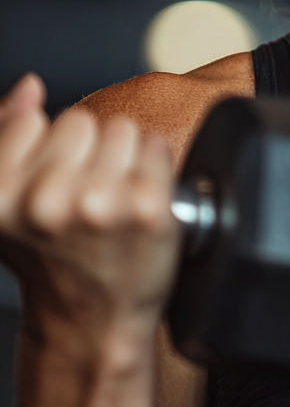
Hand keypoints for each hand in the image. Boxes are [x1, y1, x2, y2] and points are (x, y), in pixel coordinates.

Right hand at [0, 74, 178, 358]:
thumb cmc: (54, 258)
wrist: (93, 321)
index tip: (54, 182)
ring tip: (114, 198)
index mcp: (0, 198)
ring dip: (124, 157)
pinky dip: (155, 168)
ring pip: (123, 130)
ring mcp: (99, 204)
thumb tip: (30, 86)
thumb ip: (8, 136)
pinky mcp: (148, 207)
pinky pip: (157, 147)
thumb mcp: (8, 204)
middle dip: (89, 151)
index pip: (34, 121)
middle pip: (83, 122)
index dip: (48, 149)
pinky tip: (140, 201)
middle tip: (88, 194)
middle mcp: (46, 201)